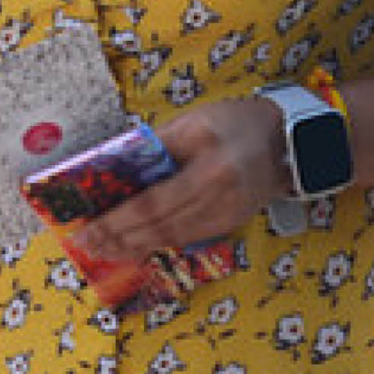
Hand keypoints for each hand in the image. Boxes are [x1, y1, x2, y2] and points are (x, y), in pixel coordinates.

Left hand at [72, 96, 283, 263]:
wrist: (286, 140)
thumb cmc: (235, 123)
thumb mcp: (192, 123)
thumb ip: (156, 146)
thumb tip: (116, 167)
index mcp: (210, 171)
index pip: (153, 203)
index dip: (118, 221)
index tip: (89, 229)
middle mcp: (220, 199)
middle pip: (161, 226)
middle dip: (119, 239)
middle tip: (88, 246)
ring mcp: (227, 215)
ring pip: (173, 237)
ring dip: (135, 246)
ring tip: (104, 250)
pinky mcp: (230, 222)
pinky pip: (187, 237)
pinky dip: (158, 242)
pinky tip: (136, 246)